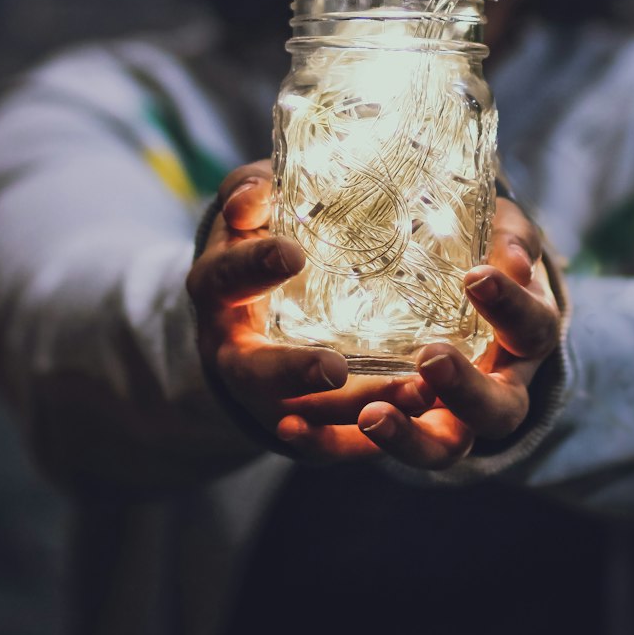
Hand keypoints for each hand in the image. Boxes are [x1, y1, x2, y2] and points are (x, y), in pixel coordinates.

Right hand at [187, 161, 430, 459]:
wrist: (251, 305)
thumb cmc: (262, 238)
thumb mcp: (255, 205)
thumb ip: (254, 191)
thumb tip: (249, 197)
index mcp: (218, 289)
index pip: (224, 278)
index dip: (252, 266)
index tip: (293, 252)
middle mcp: (233, 349)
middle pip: (250, 371)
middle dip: (291, 372)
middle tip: (335, 367)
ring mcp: (264, 395)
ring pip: (300, 414)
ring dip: (352, 409)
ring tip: (412, 390)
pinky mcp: (300, 422)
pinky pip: (328, 443)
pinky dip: (366, 440)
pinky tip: (415, 417)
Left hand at [279, 195, 561, 470]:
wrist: (454, 298)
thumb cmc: (483, 257)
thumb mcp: (500, 235)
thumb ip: (507, 237)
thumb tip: (511, 257)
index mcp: (525, 338)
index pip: (531, 328)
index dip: (509, 308)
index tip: (474, 276)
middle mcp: (497, 389)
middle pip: (497, 411)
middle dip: (466, 390)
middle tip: (431, 357)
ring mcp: (448, 417)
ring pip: (442, 447)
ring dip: (407, 437)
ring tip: (371, 415)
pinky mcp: (397, 426)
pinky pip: (367, 450)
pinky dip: (330, 442)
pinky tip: (293, 424)